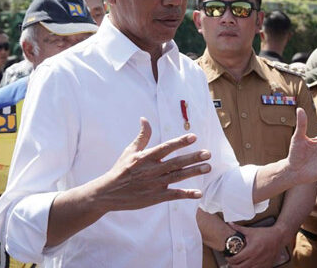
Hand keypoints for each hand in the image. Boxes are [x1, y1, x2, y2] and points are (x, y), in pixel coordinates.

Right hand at [92, 117, 210, 211]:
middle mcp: (151, 170)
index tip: (194, 137)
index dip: (180, 142)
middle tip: (208, 153)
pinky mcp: (155, 197)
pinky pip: (173, 195)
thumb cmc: (120, 170)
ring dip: (193, 172)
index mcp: (146, 157)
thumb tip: (144, 119)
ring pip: (177, 177)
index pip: (166, 148)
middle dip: (193, 158)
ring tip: (208, 167)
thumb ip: (142, 136)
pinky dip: (186, 194)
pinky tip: (198, 193)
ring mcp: (154, 184)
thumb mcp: (130, 151)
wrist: (108, 193)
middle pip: (176, 163)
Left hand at [226, 223, 284, 267]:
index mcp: (251, 250)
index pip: (236, 259)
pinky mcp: (266, 266)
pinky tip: (248, 265)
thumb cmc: (265, 234)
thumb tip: (229, 223)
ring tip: (238, 264)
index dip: (229, 259)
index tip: (227, 257)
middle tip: (231, 262)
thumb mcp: (251, 231)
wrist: (279, 237)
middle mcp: (255, 259)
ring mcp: (261, 264)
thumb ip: (239, 228)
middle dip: (233, 266)